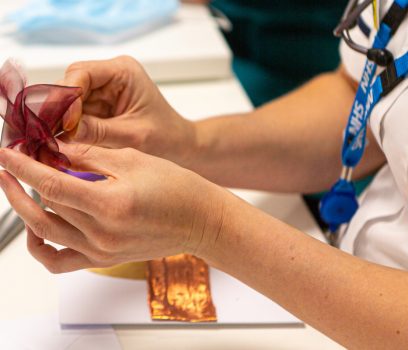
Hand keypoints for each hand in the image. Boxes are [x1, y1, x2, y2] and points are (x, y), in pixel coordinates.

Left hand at [0, 144, 224, 272]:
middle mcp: (102, 234)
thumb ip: (89, 156)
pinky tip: (38, 229)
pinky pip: (59, 261)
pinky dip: (41, 246)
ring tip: (21, 187)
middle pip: (44, 206)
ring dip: (26, 207)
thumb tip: (56, 150)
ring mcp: (101, 251)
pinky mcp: (104, 259)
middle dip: (21, 182)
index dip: (22, 167)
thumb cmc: (177, 187)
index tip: (5, 155)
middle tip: (11, 166)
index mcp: (110, 205)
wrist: (200, 219)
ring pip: (46, 230)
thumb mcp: (133, 159)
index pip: (51, 184)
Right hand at [60, 56, 195, 163]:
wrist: (178, 145)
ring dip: (61, 119)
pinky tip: (63, 140)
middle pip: (70, 83)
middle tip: (49, 133)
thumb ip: (97, 132)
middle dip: (59, 108)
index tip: (63, 122)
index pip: (82, 73)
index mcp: (123, 71)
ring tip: (54, 140)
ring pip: (69, 99)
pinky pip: (76, 113)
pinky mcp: (99, 105)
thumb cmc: (165, 137)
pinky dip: (68, 126)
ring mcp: (103, 89)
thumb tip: (62, 132)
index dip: (67, 96)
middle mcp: (110, 75)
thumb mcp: (132, 136)